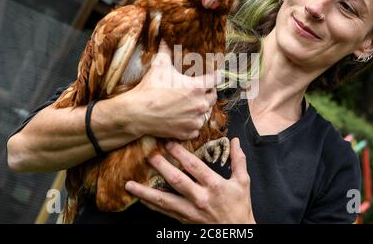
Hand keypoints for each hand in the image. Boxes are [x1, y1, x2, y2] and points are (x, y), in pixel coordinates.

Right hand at [115, 40, 220, 139]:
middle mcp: (200, 104)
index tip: (214, 73)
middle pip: (213, 96)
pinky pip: (198, 127)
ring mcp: (195, 120)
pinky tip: (186, 118)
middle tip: (199, 90)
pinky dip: (194, 123)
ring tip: (192, 104)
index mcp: (197, 87)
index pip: (216, 79)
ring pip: (207, 113)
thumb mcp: (159, 66)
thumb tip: (165, 37)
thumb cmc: (150, 88)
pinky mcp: (188, 132)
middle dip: (207, 92)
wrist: (137, 113)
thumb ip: (166, 50)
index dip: (215, 75)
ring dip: (202, 108)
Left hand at [125, 138, 255, 223]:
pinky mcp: (184, 220)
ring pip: (164, 200)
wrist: (237, 232)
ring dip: (145, 192)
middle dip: (161, 167)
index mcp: (214, 185)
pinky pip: (164, 212)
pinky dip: (151, 205)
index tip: (169, 142)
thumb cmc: (240, 206)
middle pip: (176, 181)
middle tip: (149, 156)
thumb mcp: (243, 182)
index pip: (194, 166)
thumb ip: (238, 160)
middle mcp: (200, 198)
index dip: (180, 153)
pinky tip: (140, 198)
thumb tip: (234, 140)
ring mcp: (190, 211)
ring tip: (129, 184)